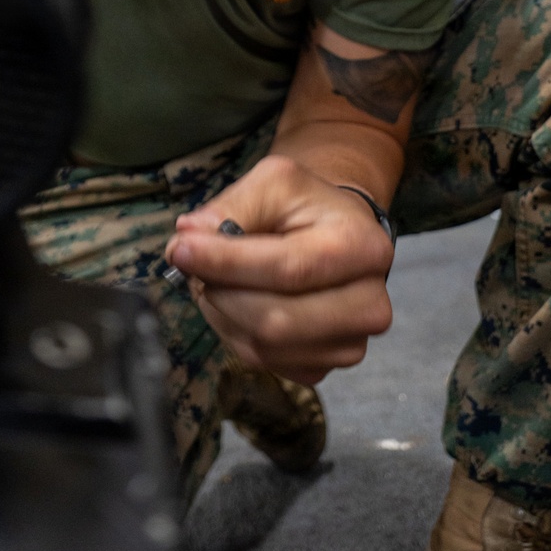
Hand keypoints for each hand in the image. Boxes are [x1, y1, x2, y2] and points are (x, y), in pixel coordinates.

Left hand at [164, 154, 393, 385]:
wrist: (337, 234)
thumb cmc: (307, 207)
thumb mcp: (274, 183)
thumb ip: (231, 207)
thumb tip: (187, 238)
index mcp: (363, 248)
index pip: (287, 268)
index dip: (227, 263)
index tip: (181, 249)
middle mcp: (369, 305)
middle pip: (274, 320)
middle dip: (220, 291)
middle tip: (195, 264)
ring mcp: (349, 344)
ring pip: (262, 346)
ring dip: (222, 313)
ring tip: (219, 279)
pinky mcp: (325, 367)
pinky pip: (262, 362)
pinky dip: (235, 332)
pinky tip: (238, 302)